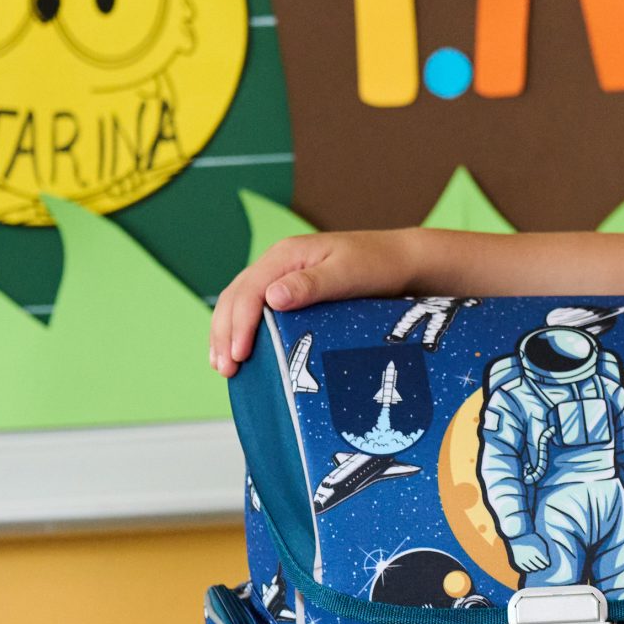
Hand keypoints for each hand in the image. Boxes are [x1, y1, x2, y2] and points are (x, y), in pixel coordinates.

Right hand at [210, 232, 379, 376]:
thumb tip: (272, 297)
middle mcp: (278, 264)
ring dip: (227, 334)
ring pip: (239, 304)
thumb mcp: (347, 273)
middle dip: (225, 333)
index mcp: (286, 255)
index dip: (239, 324)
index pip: (249, 291)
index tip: (239, 355)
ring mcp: (282, 277)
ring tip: (222, 366)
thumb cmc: (378, 265)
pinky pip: (256, 311)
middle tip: (225, 369)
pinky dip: (243, 331)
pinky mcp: (291, 293)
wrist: (402, 262)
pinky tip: (240, 352)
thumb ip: (310, 284)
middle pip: (235, 297)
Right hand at [508, 534, 551, 573]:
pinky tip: (531, 569)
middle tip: (543, 567)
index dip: (546, 563)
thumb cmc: (526, 544)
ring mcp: (523, 559)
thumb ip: (542, 550)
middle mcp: (529, 555)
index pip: (543, 560)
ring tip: (537, 568)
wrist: (513, 542)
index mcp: (534, 550)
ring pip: (533, 568)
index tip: (547, 565)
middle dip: (542, 567)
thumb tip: (548, 559)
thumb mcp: (534, 544)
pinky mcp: (518, 562)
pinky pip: (526, 569)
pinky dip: (529, 570)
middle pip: (539, 565)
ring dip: (536, 569)